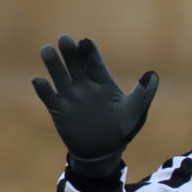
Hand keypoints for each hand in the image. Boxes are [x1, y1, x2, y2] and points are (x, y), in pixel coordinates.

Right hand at [32, 34, 157, 176]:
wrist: (102, 152)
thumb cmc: (121, 130)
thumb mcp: (134, 112)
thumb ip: (143, 94)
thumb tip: (153, 74)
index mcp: (103, 83)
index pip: (95, 63)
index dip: (90, 52)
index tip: (85, 41)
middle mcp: (85, 86)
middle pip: (75, 65)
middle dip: (70, 52)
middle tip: (64, 39)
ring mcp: (71, 96)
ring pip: (59, 76)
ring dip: (53, 64)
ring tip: (47, 50)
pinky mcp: (59, 109)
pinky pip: (48, 97)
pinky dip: (43, 89)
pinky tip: (38, 81)